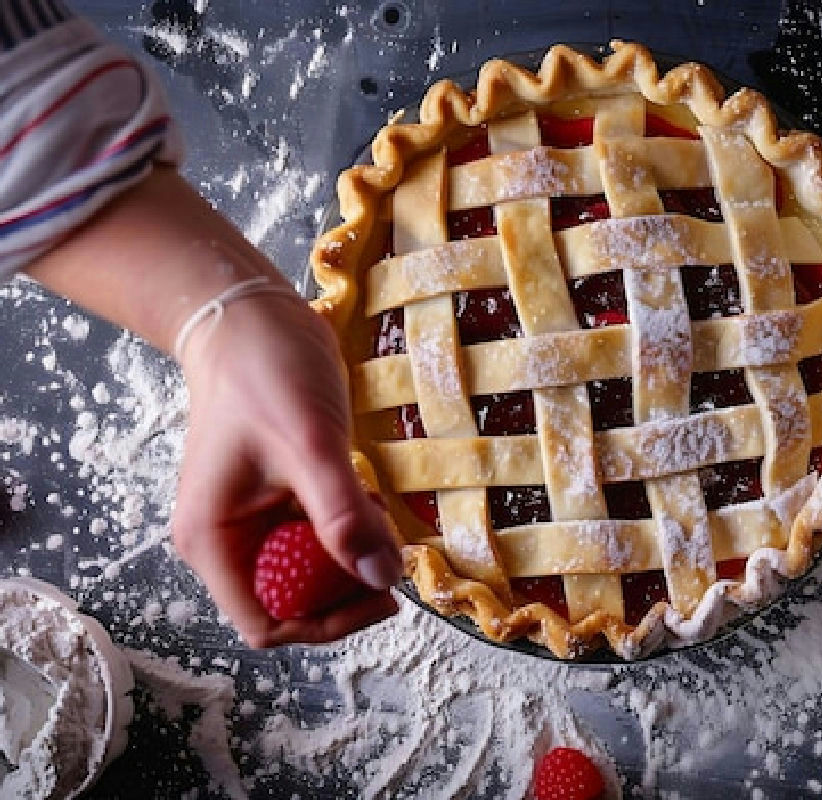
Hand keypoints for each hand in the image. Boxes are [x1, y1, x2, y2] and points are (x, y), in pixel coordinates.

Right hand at [172, 290, 399, 647]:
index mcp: (214, 541)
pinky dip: (349, 527)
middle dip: (346, 587)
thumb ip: (343, 516)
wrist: (251, 319)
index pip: (266, 623)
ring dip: (352, 555)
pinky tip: (366, 496)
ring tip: (378, 516)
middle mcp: (227, 540)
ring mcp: (252, 519)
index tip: (378, 596)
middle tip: (390, 552)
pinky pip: (318, 535)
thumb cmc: (265, 374)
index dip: (325, 624)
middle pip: (293, 603)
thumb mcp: (310, 446)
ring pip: (311, 570)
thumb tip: (381, 577)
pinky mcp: (278, 497)